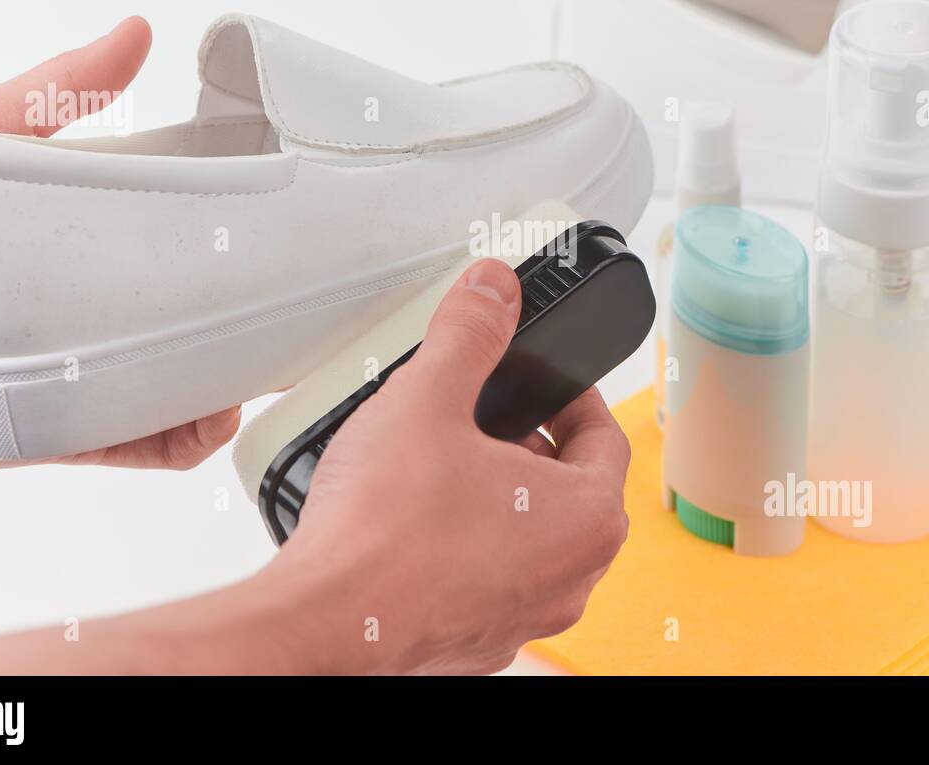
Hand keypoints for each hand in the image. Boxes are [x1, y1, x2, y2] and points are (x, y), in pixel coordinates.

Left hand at [0, 18, 240, 469]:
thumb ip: (51, 93)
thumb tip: (135, 33)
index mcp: (90, 247)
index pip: (182, 240)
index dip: (233, 238)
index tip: (277, 231)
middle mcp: (100, 311)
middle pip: (196, 316)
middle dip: (246, 317)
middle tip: (283, 307)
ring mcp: (93, 374)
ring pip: (185, 383)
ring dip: (229, 381)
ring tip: (252, 370)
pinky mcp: (74, 431)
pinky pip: (147, 442)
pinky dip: (188, 437)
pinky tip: (210, 419)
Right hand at [257, 258, 631, 673]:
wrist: (323, 621)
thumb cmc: (383, 529)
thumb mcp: (428, 398)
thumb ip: (469, 332)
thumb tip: (493, 287)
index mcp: (587, 519)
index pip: (605, 434)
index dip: (571, 394)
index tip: (540, 382)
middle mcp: (571, 578)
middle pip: (572, 487)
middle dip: (530, 443)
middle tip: (483, 415)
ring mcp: (527, 617)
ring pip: (534, 536)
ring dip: (501, 496)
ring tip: (446, 464)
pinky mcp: (480, 640)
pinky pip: (494, 576)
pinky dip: (471, 544)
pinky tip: (420, 523)